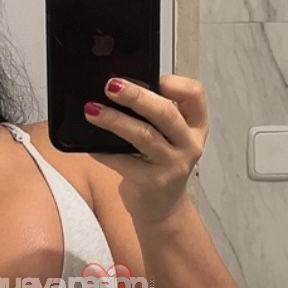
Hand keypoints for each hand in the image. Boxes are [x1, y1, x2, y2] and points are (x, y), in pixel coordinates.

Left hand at [83, 74, 207, 220]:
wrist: (162, 208)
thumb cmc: (160, 165)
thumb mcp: (169, 137)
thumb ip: (155, 116)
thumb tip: (118, 90)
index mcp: (196, 126)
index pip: (195, 94)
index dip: (175, 82)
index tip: (154, 79)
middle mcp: (189, 144)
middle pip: (165, 113)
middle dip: (136, 96)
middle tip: (111, 85)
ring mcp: (173, 165)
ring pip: (143, 135)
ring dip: (115, 120)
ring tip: (92, 110)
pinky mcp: (152, 182)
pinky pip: (123, 161)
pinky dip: (104, 151)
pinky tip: (91, 145)